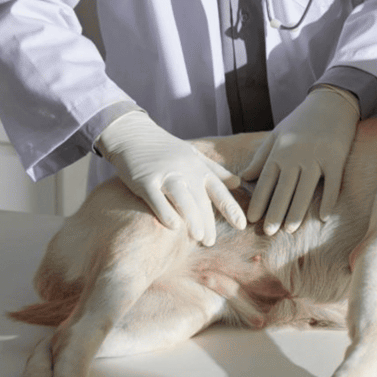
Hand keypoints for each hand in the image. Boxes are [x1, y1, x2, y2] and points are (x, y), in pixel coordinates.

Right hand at [96, 110, 245, 245]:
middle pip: (200, 198)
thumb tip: (239, 183)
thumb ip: (215, 171)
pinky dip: (165, 211)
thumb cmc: (166, 149)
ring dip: (192, 218)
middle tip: (211, 242)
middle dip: (208, 221)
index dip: (231, 207)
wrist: (133, 134)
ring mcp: (164, 173)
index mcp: (198, 166)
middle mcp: (185, 169)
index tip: (242, 225)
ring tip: (199, 237)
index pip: (218, 189)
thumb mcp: (194, 155)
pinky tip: (173, 226)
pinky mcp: (144, 179)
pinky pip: (156, 197)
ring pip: (182, 197)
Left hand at [241, 87, 359, 234]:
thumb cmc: (301, 120)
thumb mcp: (277, 135)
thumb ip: (261, 157)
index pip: (266, 182)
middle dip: (275, 212)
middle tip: (269, 232)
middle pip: (284, 190)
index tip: (252, 219)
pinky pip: (332, 184)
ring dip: (297, 212)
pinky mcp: (336, 159)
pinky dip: (327, 201)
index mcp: (280, 151)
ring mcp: (317, 157)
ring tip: (290, 229)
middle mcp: (296, 156)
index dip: (258, 202)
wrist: (331, 102)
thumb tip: (245, 178)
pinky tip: (322, 216)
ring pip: (305, 191)